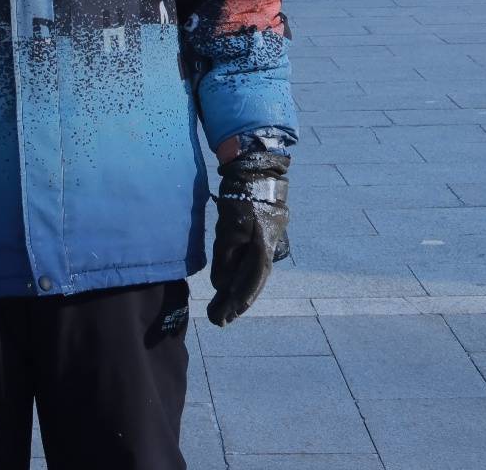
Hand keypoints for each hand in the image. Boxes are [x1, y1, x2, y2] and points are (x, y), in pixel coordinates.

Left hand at [206, 149, 289, 326]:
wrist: (256, 165)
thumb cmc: (242, 193)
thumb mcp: (231, 224)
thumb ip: (227, 254)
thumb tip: (221, 284)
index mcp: (264, 247)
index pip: (251, 282)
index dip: (238, 302)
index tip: (223, 319)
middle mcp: (268, 247)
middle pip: (251, 280)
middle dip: (235, 302)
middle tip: (217, 320)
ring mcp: (266, 238)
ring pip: (250, 271)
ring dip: (236, 290)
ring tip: (221, 308)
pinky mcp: (260, 230)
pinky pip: (249, 258)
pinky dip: (239, 273)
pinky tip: (229, 282)